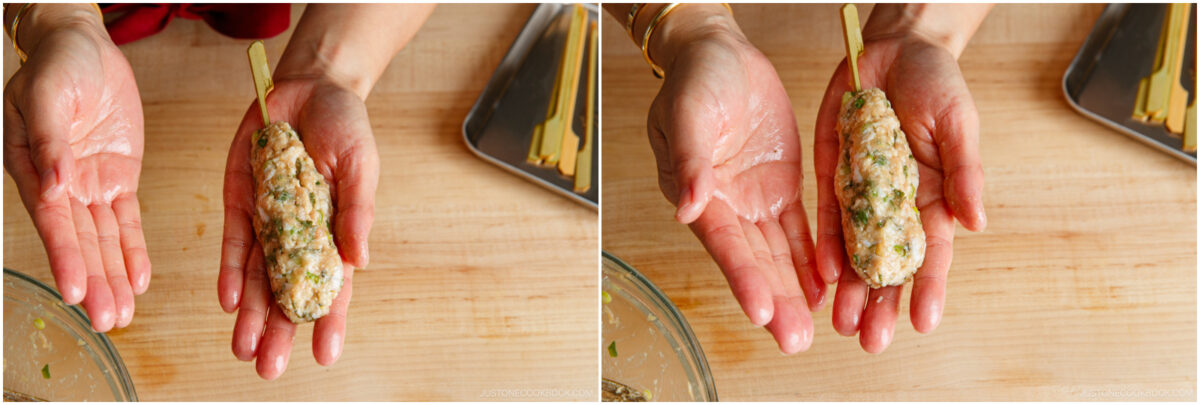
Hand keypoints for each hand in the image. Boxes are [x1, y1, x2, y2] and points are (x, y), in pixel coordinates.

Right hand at [3, 5, 148, 331]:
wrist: (85, 49)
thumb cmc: (59, 66)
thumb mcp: (48, 95)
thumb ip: (50, 141)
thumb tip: (57, 185)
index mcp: (34, 169)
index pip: (53, 221)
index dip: (66, 257)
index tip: (75, 290)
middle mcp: (61, 185)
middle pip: (80, 241)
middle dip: (94, 282)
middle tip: (106, 320)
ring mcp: (90, 185)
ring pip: (104, 240)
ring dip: (113, 277)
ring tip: (121, 315)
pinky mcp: (118, 179)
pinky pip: (127, 222)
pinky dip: (134, 251)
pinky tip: (139, 281)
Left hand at [218, 77, 378, 378]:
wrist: (309, 86)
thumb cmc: (346, 126)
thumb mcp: (362, 165)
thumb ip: (358, 210)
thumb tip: (360, 258)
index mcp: (338, 232)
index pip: (333, 287)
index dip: (330, 322)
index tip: (325, 356)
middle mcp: (302, 234)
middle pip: (289, 292)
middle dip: (279, 330)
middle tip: (269, 368)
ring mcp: (271, 220)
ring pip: (258, 277)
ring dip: (251, 314)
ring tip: (243, 349)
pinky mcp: (242, 201)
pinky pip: (235, 243)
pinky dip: (232, 272)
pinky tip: (229, 301)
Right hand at [643, 6, 822, 353]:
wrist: (721, 51)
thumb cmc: (697, 77)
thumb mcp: (689, 111)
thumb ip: (688, 159)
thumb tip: (687, 208)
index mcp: (696, 190)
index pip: (723, 241)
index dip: (743, 276)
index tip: (761, 311)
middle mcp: (724, 205)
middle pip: (752, 259)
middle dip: (774, 299)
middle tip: (794, 339)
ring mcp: (753, 199)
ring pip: (777, 254)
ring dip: (793, 290)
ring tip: (810, 330)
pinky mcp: (779, 188)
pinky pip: (797, 231)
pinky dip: (809, 260)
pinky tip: (824, 289)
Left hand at [813, 5, 988, 352]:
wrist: (894, 50)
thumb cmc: (937, 83)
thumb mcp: (958, 122)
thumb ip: (964, 172)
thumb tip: (975, 222)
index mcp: (936, 195)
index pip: (933, 252)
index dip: (929, 287)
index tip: (924, 322)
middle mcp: (898, 203)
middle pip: (890, 262)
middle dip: (881, 302)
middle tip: (870, 340)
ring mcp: (865, 192)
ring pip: (856, 250)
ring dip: (849, 288)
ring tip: (841, 323)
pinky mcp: (834, 175)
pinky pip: (828, 218)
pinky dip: (825, 247)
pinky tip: (821, 276)